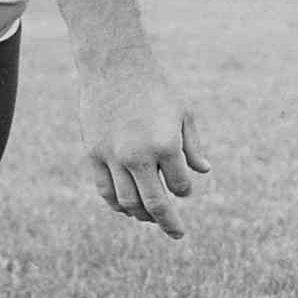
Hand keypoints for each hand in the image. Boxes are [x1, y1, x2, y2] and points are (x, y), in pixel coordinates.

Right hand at [78, 50, 209, 239]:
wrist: (115, 65)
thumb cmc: (155, 86)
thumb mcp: (183, 112)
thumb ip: (192, 145)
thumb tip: (204, 172)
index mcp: (166, 144)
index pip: (180, 186)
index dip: (184, 191)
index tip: (183, 189)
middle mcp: (139, 155)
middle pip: (154, 204)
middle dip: (168, 222)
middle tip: (177, 233)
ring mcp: (113, 157)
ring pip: (128, 203)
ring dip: (141, 215)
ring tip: (150, 217)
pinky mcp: (93, 154)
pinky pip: (105, 191)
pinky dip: (117, 204)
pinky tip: (126, 207)